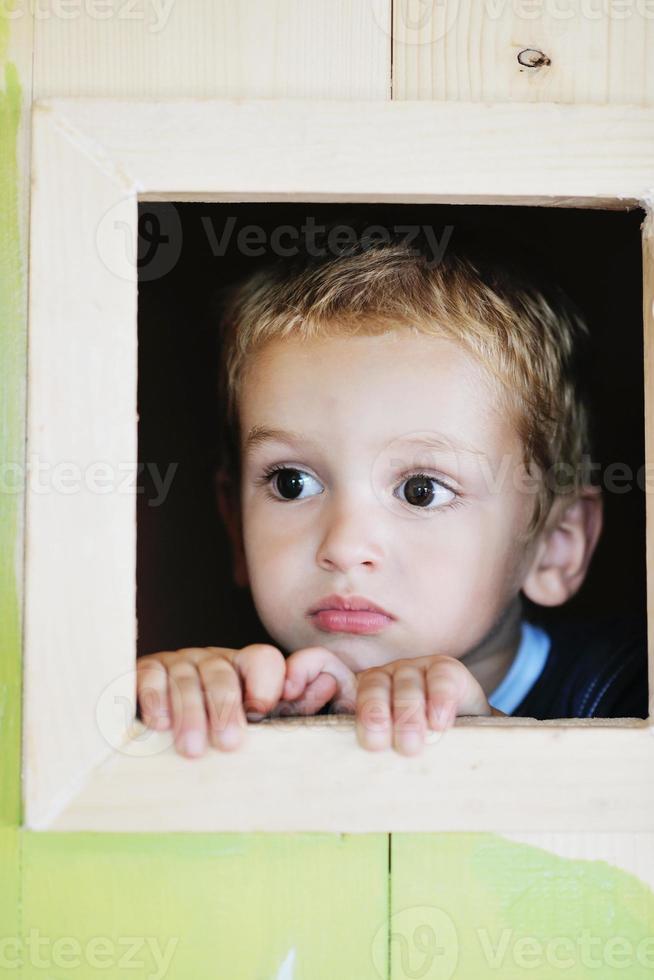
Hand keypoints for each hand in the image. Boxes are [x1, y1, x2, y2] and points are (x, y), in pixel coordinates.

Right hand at [136, 644, 285, 756]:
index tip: (261, 713)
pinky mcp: (146, 670)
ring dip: (189, 714)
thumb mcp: (259, 719)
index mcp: (243, 668)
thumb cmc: (219, 732)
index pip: (262, 660)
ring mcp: (178, 663)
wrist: (160, 734)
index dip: (266, 684)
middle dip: (225, 708)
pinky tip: (159, 724)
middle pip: (221, 673)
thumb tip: (318, 673)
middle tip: (228, 744)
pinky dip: (155, 699)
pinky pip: (150, 676)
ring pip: (186, 679)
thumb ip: (294, 700)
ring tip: (192, 749)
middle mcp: (211, 660)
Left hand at [278, 649, 502, 754]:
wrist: (468, 749)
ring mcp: (414, 669)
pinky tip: (439, 723)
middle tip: (376, 744)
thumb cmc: (413, 760)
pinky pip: (439, 677)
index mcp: (356, 693)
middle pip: (370, 683)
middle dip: (372, 712)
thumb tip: (314, 789)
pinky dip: (438, 700)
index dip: (302, 669)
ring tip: (410, 746)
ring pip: (405, 681)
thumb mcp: (379, 760)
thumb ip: (351, 759)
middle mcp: (382, 677)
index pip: (321, 666)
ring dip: (407, 714)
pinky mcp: (446, 670)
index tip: (287, 691)